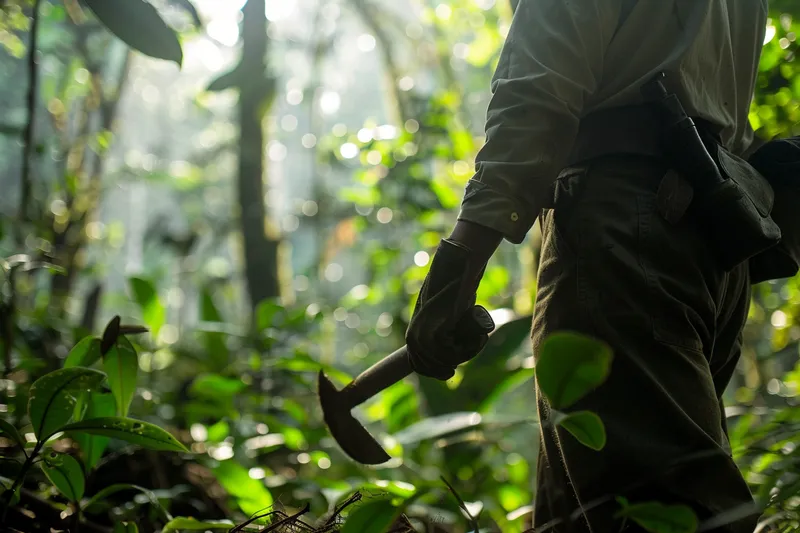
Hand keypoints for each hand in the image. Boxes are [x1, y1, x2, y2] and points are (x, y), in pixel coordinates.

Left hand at [405, 237, 496, 379]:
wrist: (454, 275)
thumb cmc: (451, 295)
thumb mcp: (440, 318)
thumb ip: (438, 332)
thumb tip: (446, 353)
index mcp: (411, 336)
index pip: (420, 367)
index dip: (437, 372)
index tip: (451, 371)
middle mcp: (413, 338)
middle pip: (435, 367)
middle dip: (453, 364)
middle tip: (471, 348)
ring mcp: (423, 336)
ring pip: (447, 360)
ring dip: (466, 355)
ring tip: (478, 341)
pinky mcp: (436, 332)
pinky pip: (453, 353)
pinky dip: (469, 349)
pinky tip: (479, 338)